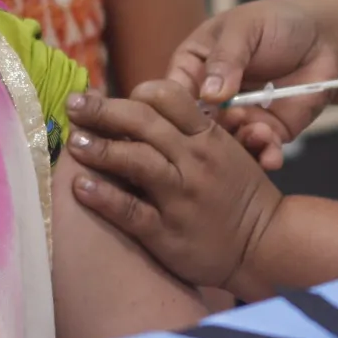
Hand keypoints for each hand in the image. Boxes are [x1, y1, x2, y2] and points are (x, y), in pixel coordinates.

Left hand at [66, 80, 282, 294]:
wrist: (264, 244)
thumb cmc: (238, 193)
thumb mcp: (226, 150)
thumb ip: (188, 131)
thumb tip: (140, 111)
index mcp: (208, 136)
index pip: (168, 97)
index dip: (135, 92)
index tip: (109, 95)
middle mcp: (194, 161)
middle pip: (143, 123)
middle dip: (103, 110)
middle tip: (74, 104)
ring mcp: (181, 196)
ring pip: (136, 162)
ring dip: (100, 148)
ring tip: (73, 141)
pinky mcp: (167, 232)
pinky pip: (130, 210)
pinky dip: (103, 197)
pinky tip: (79, 186)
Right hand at [166, 0, 337, 169]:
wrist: (324, 37)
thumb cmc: (276, 22)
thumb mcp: (246, 27)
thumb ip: (226, 57)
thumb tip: (210, 94)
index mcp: (193, 66)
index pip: (170, 94)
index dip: (171, 110)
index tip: (183, 120)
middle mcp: (210, 99)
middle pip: (194, 129)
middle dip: (210, 133)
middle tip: (233, 119)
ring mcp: (238, 118)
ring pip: (227, 146)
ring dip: (239, 145)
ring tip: (258, 129)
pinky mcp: (267, 133)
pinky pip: (260, 152)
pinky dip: (264, 156)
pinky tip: (272, 153)